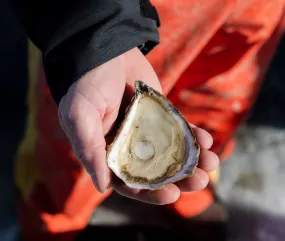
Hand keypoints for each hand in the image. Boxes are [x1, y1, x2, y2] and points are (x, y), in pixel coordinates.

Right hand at [58, 47, 218, 204]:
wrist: (106, 49)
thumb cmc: (88, 83)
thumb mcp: (80, 114)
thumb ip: (89, 149)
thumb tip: (103, 187)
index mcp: (107, 152)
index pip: (128, 182)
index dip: (149, 192)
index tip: (172, 194)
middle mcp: (128, 145)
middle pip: (155, 171)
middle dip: (179, 179)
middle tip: (201, 181)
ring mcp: (146, 130)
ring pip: (171, 153)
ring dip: (192, 161)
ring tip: (212, 162)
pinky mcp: (161, 115)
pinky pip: (179, 130)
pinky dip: (193, 136)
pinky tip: (206, 139)